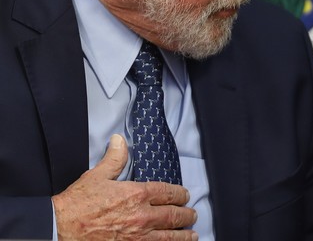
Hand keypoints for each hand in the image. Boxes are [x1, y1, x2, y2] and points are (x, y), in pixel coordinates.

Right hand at [52, 134, 197, 239]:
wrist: (59, 228)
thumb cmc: (77, 204)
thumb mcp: (97, 176)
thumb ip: (114, 158)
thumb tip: (120, 140)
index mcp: (136, 194)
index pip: (168, 192)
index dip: (180, 194)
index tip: (184, 196)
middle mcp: (142, 216)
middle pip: (174, 215)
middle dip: (186, 215)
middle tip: (192, 215)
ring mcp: (138, 236)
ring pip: (170, 236)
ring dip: (184, 235)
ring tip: (191, 234)